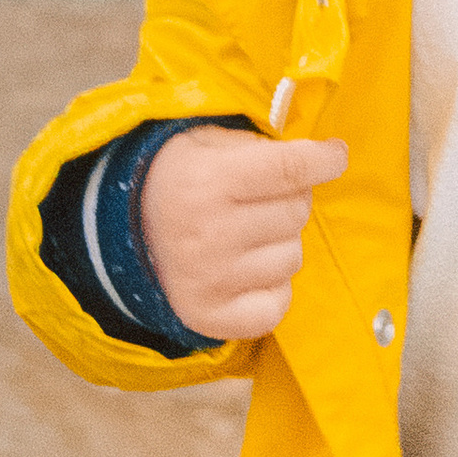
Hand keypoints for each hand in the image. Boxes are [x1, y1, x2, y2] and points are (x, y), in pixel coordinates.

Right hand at [139, 130, 350, 340]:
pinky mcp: (209, 316)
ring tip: (247, 234)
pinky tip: (249, 270)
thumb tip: (324, 157)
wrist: (123, 227)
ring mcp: (210, 280)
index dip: (324, 160)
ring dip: (281, 243)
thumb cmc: (178, 177)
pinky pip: (277, 304)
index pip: (289, 170)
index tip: (334, 155)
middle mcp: (209, 234)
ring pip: (293, 257)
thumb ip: (262, 145)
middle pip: (296, 213)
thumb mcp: (207, 141)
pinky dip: (273, 288)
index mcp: (208, 182)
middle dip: (290, 199)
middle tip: (260, 198)